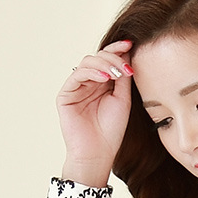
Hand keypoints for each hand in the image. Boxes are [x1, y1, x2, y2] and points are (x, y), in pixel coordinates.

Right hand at [56, 40, 133, 185]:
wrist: (98, 154)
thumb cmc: (111, 132)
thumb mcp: (122, 100)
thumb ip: (123, 78)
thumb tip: (128, 54)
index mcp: (102, 84)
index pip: (108, 60)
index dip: (118, 50)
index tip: (131, 44)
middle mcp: (88, 83)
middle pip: (98, 57)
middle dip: (113, 57)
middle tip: (126, 66)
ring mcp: (76, 87)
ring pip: (88, 62)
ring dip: (104, 64)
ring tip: (117, 74)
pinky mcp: (65, 94)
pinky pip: (78, 75)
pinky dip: (92, 72)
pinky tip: (105, 78)